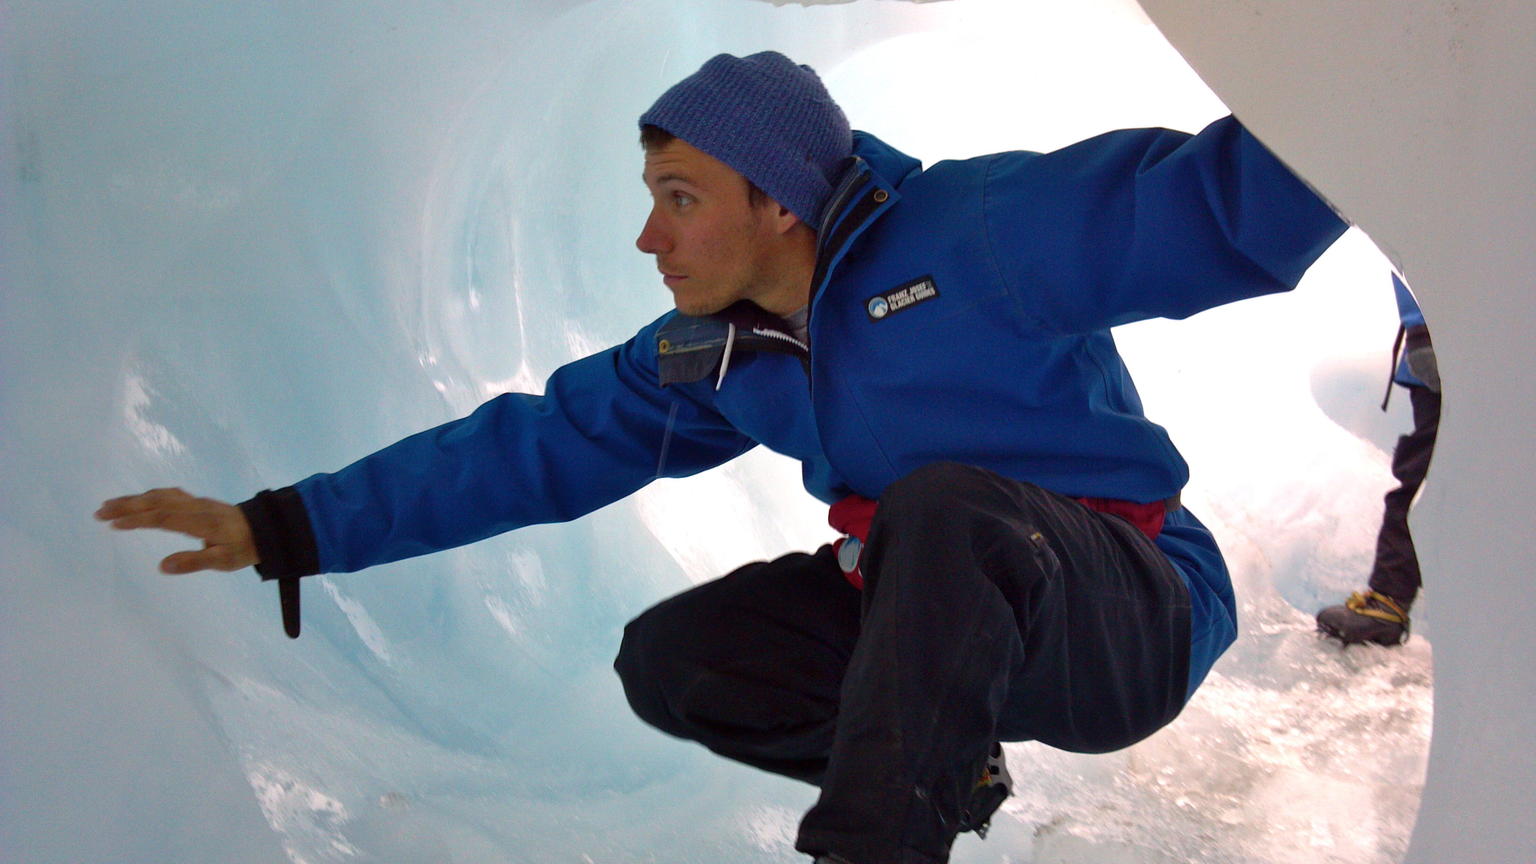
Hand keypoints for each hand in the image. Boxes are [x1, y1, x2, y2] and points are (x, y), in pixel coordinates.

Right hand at [95, 487, 257, 573]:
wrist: (266, 529)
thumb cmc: (243, 548)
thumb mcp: (222, 561)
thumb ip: (193, 562)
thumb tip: (162, 566)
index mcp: (199, 522)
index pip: (162, 517)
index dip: (137, 519)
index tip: (113, 523)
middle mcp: (194, 507)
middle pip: (155, 502)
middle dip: (126, 505)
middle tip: (99, 512)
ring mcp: (196, 502)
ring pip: (160, 495)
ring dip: (134, 499)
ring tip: (110, 505)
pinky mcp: (198, 502)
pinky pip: (169, 494)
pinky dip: (150, 495)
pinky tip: (141, 499)